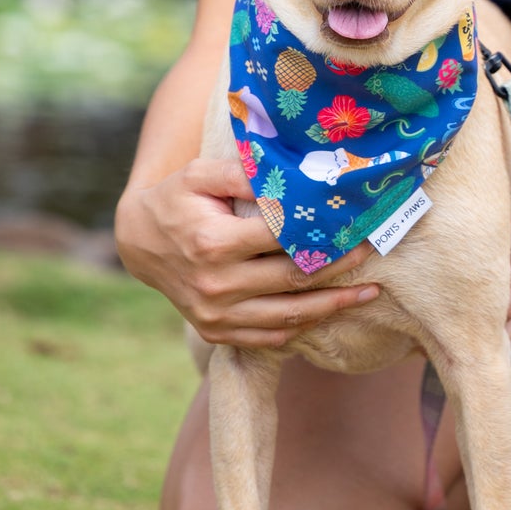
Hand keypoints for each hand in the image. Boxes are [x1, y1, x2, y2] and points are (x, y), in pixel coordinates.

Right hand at [114, 154, 379, 349]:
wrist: (139, 243)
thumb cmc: (176, 200)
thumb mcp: (199, 174)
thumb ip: (241, 173)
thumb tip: (289, 177)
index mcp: (214, 242)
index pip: (281, 238)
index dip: (319, 230)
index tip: (352, 221)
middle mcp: (216, 284)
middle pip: (292, 279)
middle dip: (337, 267)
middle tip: (371, 252)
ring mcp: (216, 314)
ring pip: (288, 315)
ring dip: (333, 305)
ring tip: (369, 293)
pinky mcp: (216, 331)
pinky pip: (269, 335)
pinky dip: (303, 326)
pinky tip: (331, 311)